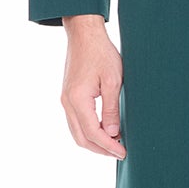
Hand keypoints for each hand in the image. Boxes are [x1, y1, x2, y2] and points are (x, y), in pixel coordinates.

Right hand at [60, 14, 126, 158]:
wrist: (84, 34)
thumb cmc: (101, 53)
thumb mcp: (113, 80)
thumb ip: (112, 108)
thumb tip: (113, 132)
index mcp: (78, 100)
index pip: (93, 133)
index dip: (109, 146)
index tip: (123, 153)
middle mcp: (67, 102)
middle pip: (81, 138)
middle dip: (100, 149)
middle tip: (120, 153)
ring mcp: (65, 100)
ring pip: (77, 132)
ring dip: (94, 141)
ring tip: (114, 144)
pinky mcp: (68, 96)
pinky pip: (75, 122)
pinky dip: (89, 131)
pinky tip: (104, 130)